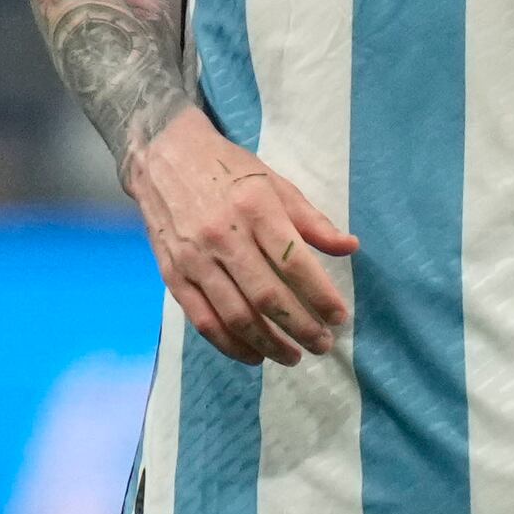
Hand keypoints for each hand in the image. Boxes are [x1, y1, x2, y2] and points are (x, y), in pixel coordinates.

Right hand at [124, 110, 355, 365]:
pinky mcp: (173, 275)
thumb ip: (312, 220)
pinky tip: (254, 355)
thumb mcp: (274, 183)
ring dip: (269, 345)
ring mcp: (195, 259)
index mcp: (255, 209)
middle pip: (268, 297)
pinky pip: (204, 321)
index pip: (294, 264)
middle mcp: (223, 236)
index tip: (339, 317)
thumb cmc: (227, 170)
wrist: (163, 157)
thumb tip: (350, 248)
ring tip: (294, 356)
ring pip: (236, 316)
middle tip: (323, 344)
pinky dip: (231, 345)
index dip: (320, 296)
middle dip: (301, 328)